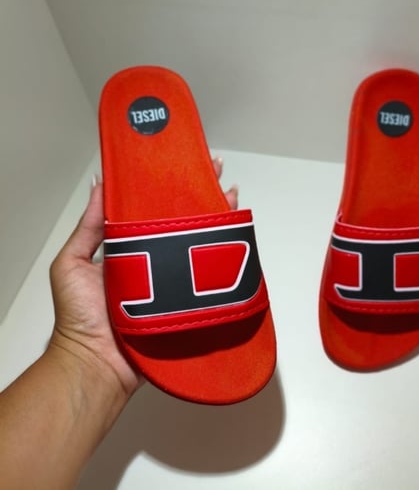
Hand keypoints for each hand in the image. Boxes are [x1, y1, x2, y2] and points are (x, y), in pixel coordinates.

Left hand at [48, 158, 237, 399]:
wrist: (95, 365)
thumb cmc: (78, 317)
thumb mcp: (71, 263)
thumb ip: (88, 227)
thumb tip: (100, 186)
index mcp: (129, 249)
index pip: (152, 209)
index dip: (167, 187)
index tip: (181, 165)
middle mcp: (154, 260)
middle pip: (182, 221)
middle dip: (200, 195)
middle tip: (214, 170)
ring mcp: (173, 280)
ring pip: (200, 244)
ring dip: (216, 218)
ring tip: (229, 195)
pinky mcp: (187, 301)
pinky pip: (208, 277)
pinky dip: (224, 257)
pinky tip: (235, 237)